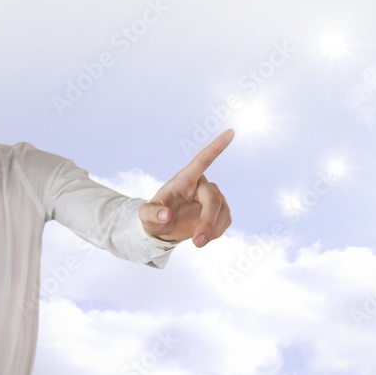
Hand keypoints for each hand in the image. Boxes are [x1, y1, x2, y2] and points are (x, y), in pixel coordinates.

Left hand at [139, 128, 233, 247]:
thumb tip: (165, 215)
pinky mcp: (220, 211)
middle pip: (213, 199)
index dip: (216, 147)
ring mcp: (213, 197)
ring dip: (213, 230)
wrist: (164, 228)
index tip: (231, 132)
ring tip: (198, 243)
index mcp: (184, 179)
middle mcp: (201, 185)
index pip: (202, 160)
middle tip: (198, 242)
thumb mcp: (145, 217)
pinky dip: (217, 232)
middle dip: (208, 221)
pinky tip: (204, 237)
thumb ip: (151, 214)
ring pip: (223, 211)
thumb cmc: (154, 217)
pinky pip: (226, 220)